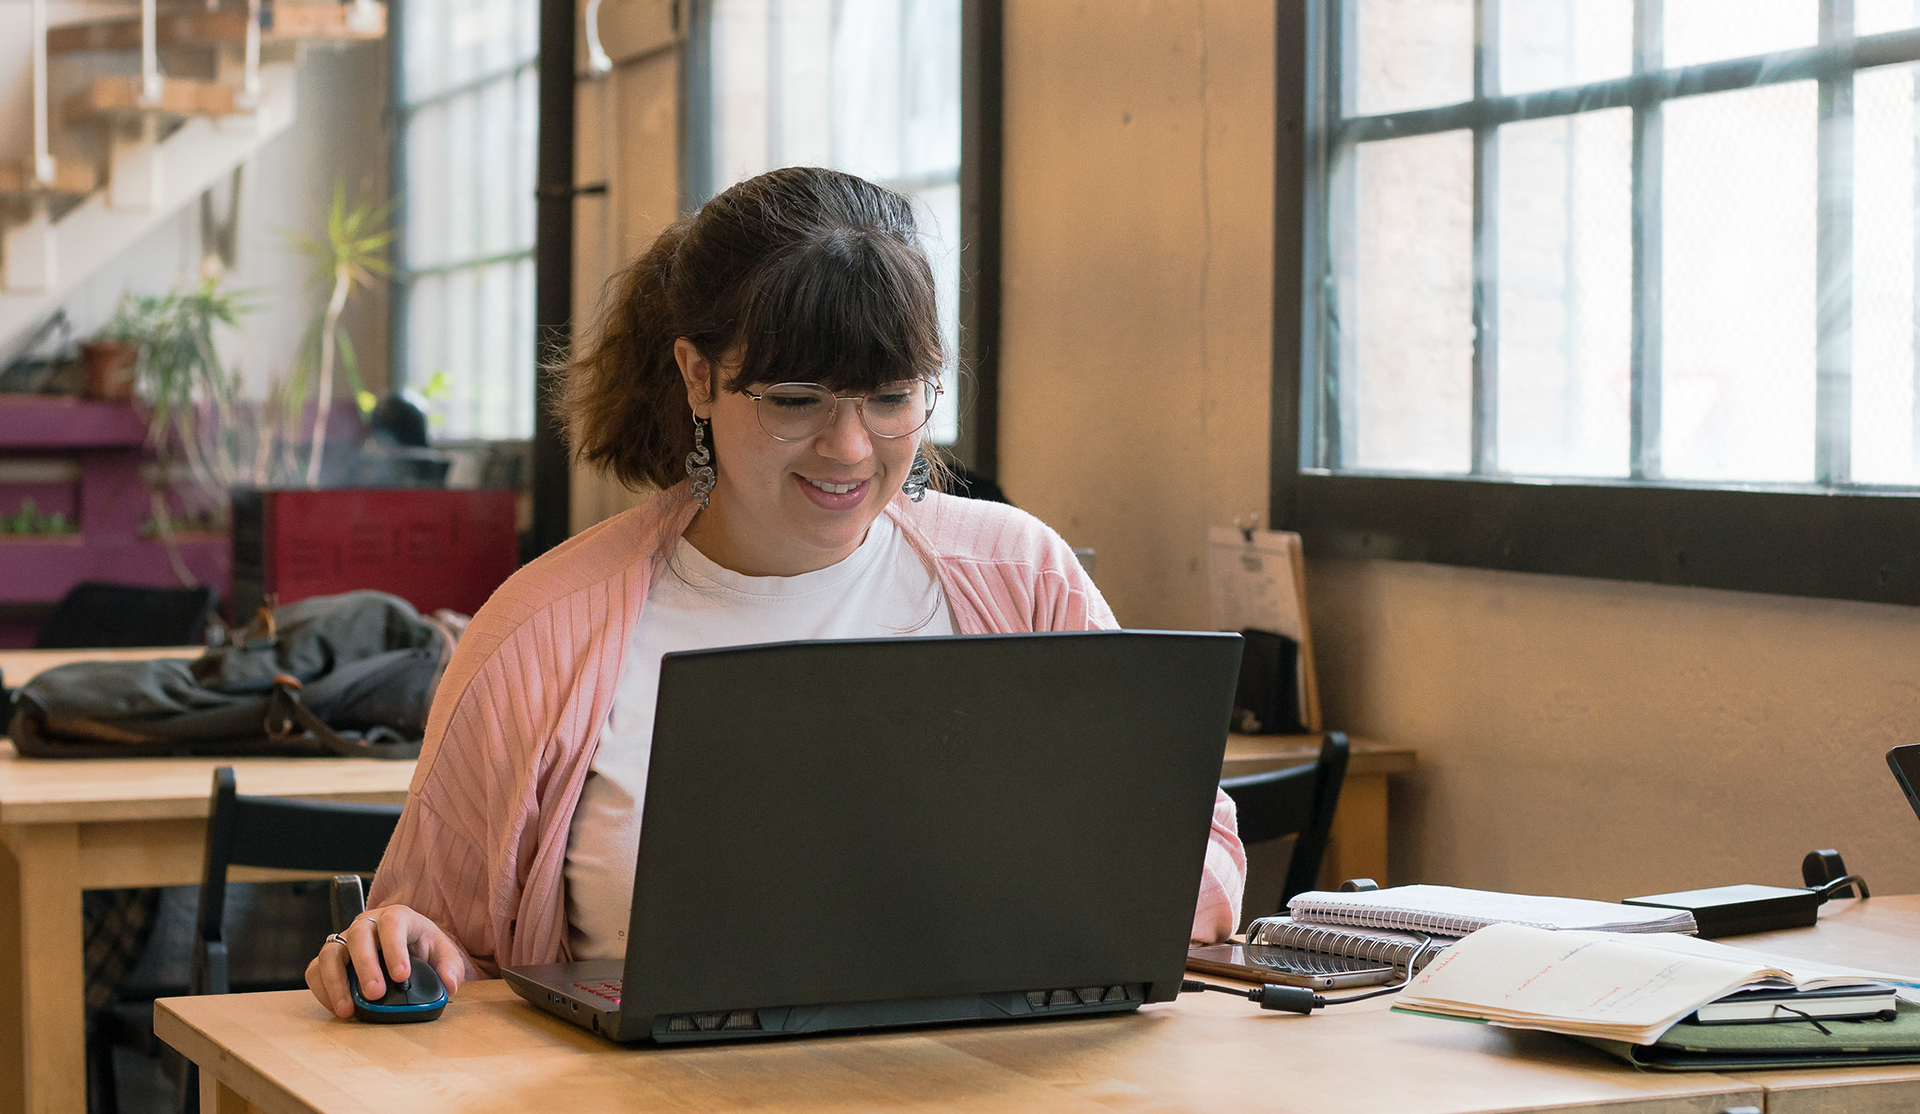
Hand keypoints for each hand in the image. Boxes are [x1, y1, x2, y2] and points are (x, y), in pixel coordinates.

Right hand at [306, 903, 477, 1018]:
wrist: (408, 950)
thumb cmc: (424, 949)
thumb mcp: (445, 954)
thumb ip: (450, 968)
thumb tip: (449, 986)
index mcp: (397, 917)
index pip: (393, 923)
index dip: (395, 948)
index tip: (401, 976)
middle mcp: (367, 924)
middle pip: (358, 935)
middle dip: (365, 966)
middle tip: (375, 994)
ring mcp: (345, 941)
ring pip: (330, 953)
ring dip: (336, 982)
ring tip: (348, 1009)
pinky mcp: (331, 960)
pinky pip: (316, 971)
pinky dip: (323, 990)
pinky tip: (339, 1008)